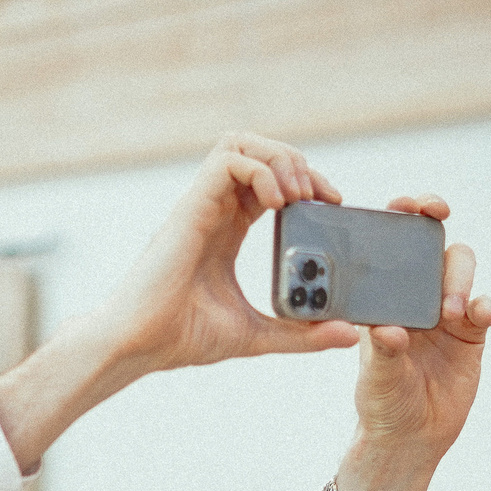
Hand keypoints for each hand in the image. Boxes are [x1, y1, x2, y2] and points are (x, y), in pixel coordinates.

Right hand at [0, 135, 357, 471]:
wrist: (139, 346)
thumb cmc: (182, 338)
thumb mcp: (258, 334)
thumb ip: (302, 334)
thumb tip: (350, 334)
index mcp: (227, 231)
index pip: (269, 181)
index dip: (304, 181)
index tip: (330, 204)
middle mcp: (213, 210)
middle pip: (258, 151)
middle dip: (296, 163)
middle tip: (320, 198)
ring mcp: (200, 205)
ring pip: (241, 144)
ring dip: (278, 159)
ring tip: (297, 196)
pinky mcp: (190, 207)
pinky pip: (228, 160)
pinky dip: (260, 171)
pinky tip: (277, 202)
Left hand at [335, 194, 490, 490]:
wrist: (411, 438)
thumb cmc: (381, 403)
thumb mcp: (375, 378)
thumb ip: (382, 352)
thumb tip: (388, 330)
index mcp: (380, 297)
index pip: (389, 246)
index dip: (400, 217)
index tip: (405, 204)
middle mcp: (413, 296)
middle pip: (431, 245)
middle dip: (434, 223)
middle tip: (434, 216)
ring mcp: (445, 312)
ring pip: (460, 271)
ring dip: (458, 278)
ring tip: (450, 310)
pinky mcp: (472, 333)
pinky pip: (484, 307)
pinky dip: (485, 305)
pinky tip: (479, 316)